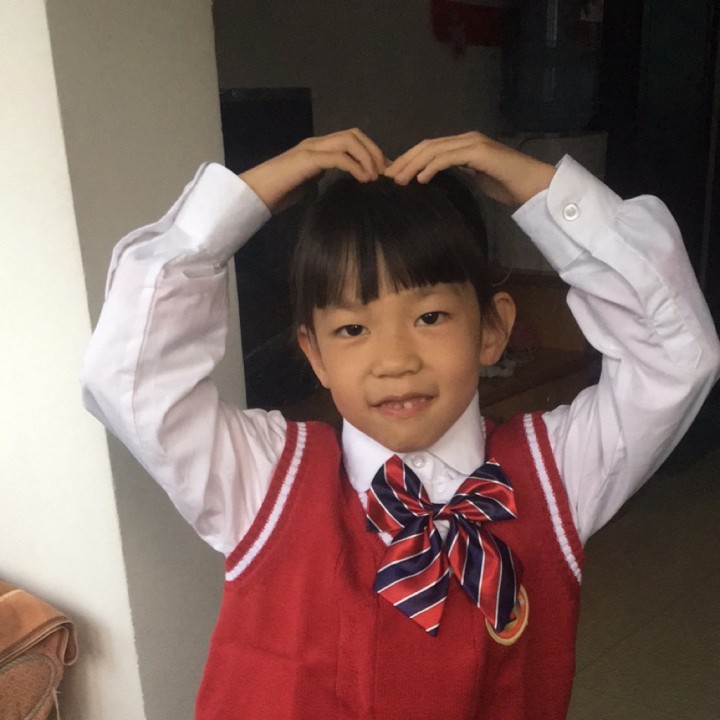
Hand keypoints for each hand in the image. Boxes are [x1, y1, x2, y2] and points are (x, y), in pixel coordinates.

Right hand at [240, 129, 385, 211]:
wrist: (255, 194)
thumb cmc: (277, 193)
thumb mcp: (306, 186)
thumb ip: (319, 180)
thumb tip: (332, 187)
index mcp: (318, 148)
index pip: (351, 139)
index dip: (372, 152)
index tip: (385, 172)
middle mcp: (317, 143)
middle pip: (354, 134)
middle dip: (374, 151)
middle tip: (385, 173)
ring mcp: (311, 148)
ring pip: (349, 140)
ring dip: (368, 156)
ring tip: (376, 176)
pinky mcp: (307, 160)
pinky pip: (338, 157)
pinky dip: (356, 166)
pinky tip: (364, 179)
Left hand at [384, 132, 555, 206]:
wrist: (532, 185)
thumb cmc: (506, 185)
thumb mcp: (475, 178)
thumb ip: (457, 173)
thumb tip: (434, 179)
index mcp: (463, 144)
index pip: (429, 148)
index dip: (408, 159)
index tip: (392, 174)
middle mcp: (465, 139)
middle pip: (426, 146)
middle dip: (404, 161)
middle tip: (387, 177)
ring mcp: (472, 143)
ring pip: (433, 150)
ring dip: (412, 165)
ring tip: (398, 180)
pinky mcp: (479, 153)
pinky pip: (448, 157)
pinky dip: (431, 167)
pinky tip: (420, 179)